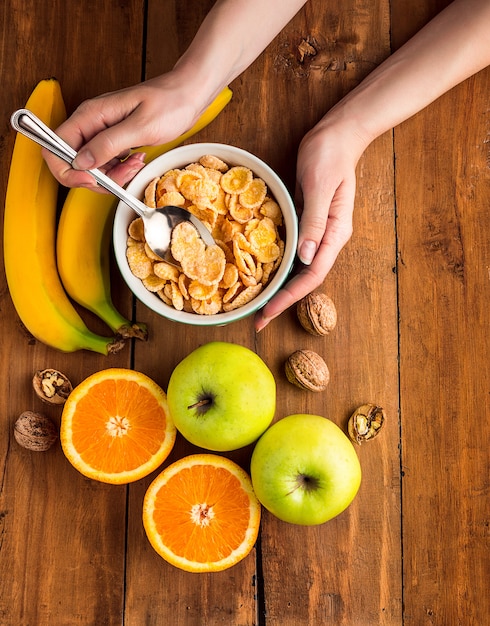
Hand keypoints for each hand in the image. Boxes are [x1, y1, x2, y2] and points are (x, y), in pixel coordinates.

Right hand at [43, 74, 200, 189]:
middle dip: (95, 177)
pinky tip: (136, 161)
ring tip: (135, 165)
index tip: (89, 180)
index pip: (56, 146)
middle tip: (120, 177)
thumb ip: (109, 144)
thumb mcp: (140, 127)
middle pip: (72, 162)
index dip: (67, 169)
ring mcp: (103, 133)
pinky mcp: (115, 141)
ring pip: (92, 167)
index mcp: (90, 115)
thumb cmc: (169, 103)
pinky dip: (121, 170)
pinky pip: (108, 164)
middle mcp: (91, 124)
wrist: (188, 95)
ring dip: (112, 175)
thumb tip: (82, 162)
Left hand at [255, 118, 366, 330]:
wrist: (338, 134)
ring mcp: (319, 232)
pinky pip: (293, 252)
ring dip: (280, 287)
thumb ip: (315, 222)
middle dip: (282, 300)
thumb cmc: (329, 156)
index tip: (269, 312)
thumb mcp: (320, 187)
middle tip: (257, 319)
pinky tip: (264, 273)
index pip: (313, 274)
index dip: (290, 296)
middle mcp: (328, 238)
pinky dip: (279, 266)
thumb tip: (305, 258)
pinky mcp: (308, 222)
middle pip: (305, 278)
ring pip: (299, 269)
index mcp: (336, 233)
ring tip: (258, 304)